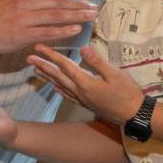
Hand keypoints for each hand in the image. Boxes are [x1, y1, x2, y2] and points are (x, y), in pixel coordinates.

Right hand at [0, 0, 97, 53]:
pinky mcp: (21, 34)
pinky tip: (76, 29)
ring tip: (90, 16)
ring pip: (55, 15)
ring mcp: (23, 18)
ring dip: (76, 15)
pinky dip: (63, 30)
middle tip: (94, 6)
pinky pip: (46, 31)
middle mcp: (24, 2)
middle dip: (79, 3)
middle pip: (58, 0)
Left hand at [27, 45, 142, 123]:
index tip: (38, 47)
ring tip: (35, 70)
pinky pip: (67, 95)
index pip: (64, 65)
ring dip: (47, 76)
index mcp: (85, 82)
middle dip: (43, 65)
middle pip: (57, 75)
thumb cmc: (127, 93)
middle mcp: (80, 91)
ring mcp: (83, 99)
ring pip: (60, 85)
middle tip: (29, 57)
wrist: (133, 115)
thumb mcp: (115, 74)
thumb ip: (97, 62)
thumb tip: (82, 48)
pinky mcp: (87, 104)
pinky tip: (54, 86)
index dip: (51, 54)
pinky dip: (58, 89)